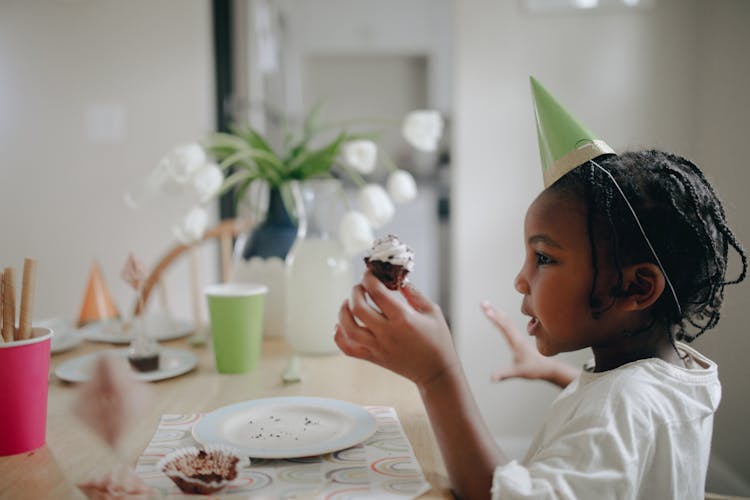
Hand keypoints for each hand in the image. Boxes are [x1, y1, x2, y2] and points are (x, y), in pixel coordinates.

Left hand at [335, 271, 458, 387]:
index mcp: (403, 319)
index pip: (378, 293)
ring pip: (348, 329)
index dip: (369, 278)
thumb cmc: (437, 340)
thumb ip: (414, 294)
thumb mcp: (432, 311)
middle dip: (355, 292)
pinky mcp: (373, 358)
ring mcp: (378, 347)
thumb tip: (398, 280)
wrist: (436, 372)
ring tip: (348, 303)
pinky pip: (348, 348)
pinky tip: (341, 324)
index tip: (369, 273)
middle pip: (358, 308)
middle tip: (359, 286)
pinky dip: (339, 336)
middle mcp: (387, 333)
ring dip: (343, 311)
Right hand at [481, 301, 554, 382]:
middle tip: (482, 303)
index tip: (486, 311)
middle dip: (493, 310)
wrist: (549, 368)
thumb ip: (504, 374)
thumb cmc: (534, 370)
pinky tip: (500, 316)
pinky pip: (509, 324)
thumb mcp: (518, 372)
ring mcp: (519, 336)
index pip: (504, 328)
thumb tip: (492, 378)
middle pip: (504, 320)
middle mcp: (517, 337)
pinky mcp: (519, 338)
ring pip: (506, 321)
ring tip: (487, 305)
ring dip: (497, 312)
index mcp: (516, 342)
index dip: (495, 319)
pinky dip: (502, 318)